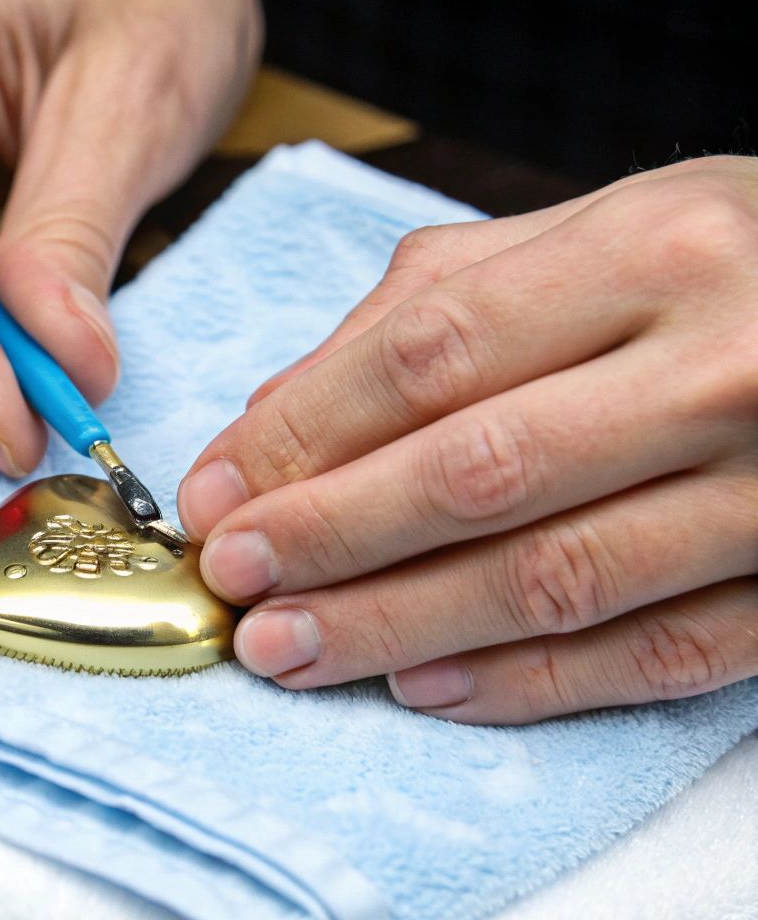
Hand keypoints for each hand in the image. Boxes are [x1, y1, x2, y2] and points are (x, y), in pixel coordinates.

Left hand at [177, 156, 757, 723]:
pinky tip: (425, 687)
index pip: (428, 357)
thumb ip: (428, 313)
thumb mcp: (590, 232)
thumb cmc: (726, 264)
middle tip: (232, 581)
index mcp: (654, 251)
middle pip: (478, 474)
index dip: (299, 438)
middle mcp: (725, 365)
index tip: (212, 496)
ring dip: (399, 626)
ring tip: (291, 650)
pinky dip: (530, 684)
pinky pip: (657, 653)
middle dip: (328, 540)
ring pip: (557, 579)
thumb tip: (272, 420)